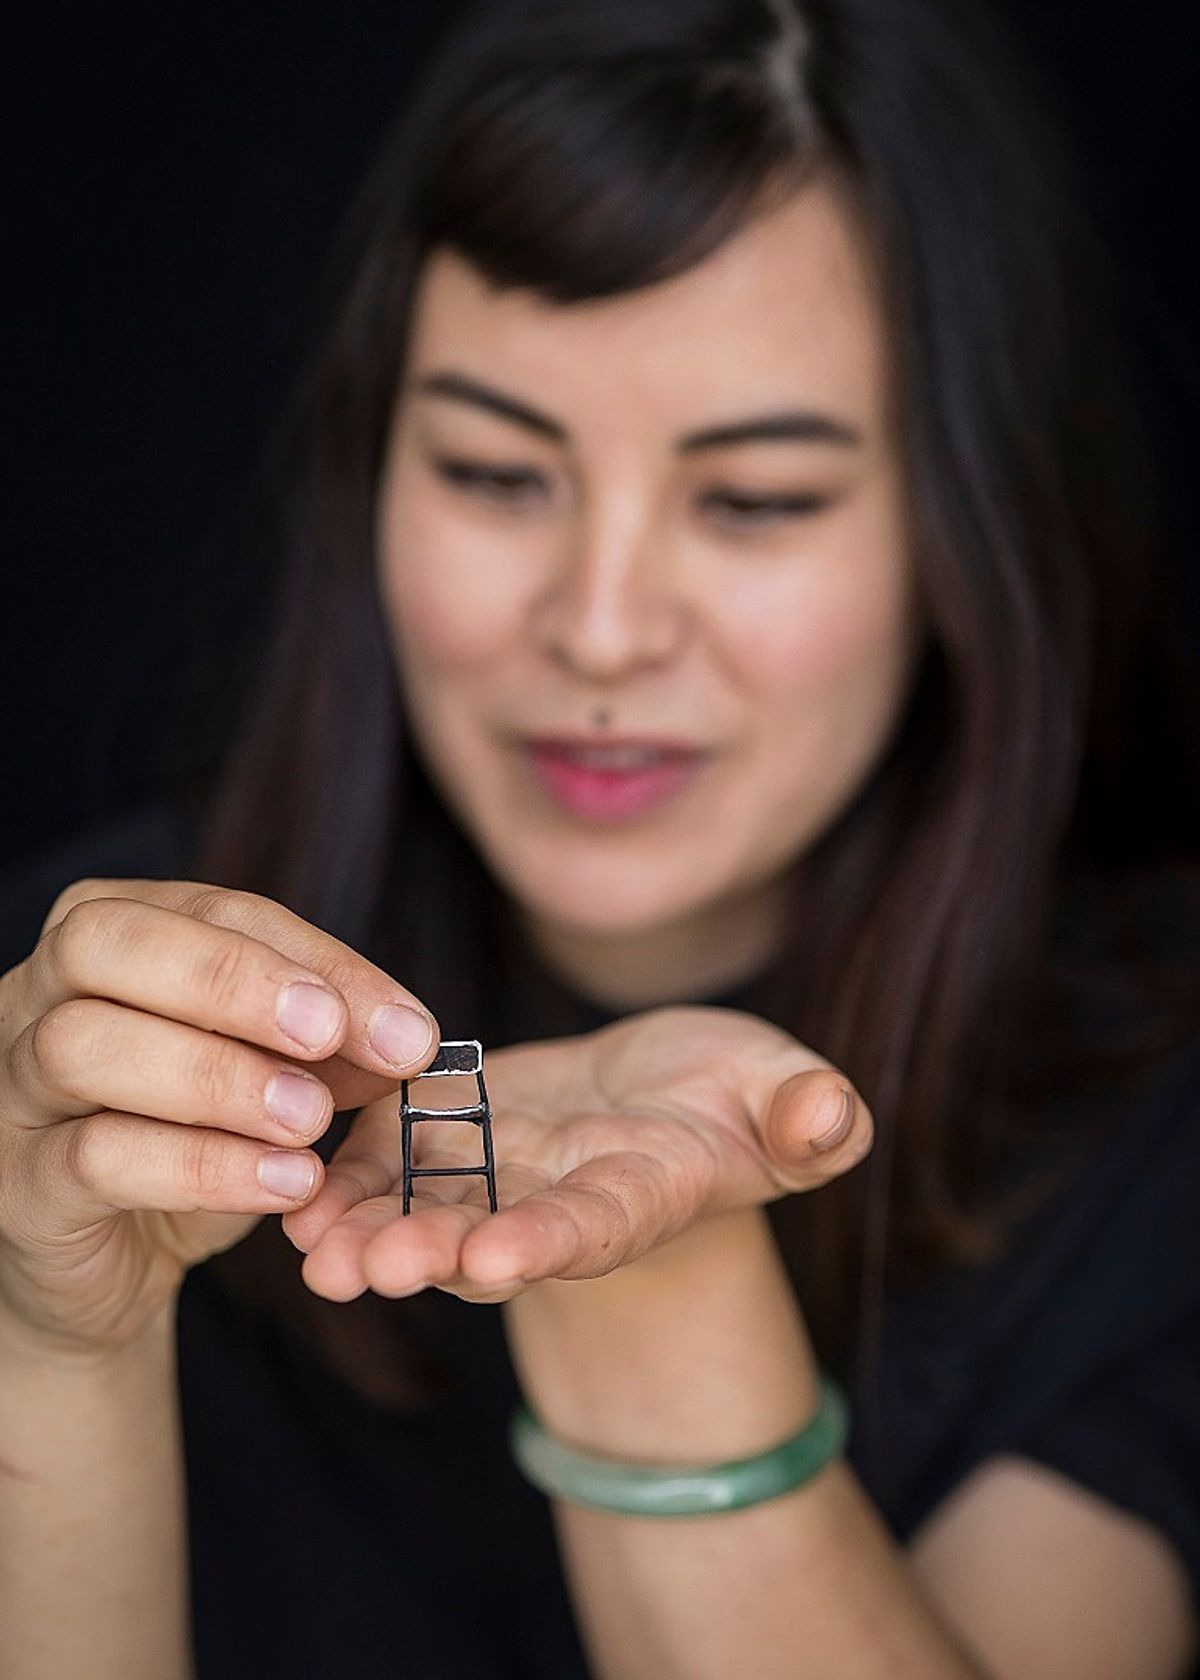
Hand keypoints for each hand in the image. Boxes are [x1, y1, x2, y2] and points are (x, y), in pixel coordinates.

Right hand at [0, 878, 439, 1355]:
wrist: (115, 1261)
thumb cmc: (194, 1135)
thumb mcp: (271, 1072)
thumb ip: (327, 1043)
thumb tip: (406, 1036)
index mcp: (111, 936)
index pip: (214, 911)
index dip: (317, 961)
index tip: (406, 1028)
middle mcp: (37, 993)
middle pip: (105, 941)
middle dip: (231, 980)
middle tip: (328, 1035)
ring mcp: (11, 1086)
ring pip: (82, 1044)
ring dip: (215, 1076)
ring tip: (309, 1120)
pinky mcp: (17, 1183)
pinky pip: (92, 1158)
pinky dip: (201, 1166)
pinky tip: (283, 1182)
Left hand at [285, 1006, 871, 1303]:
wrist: (674, 1100)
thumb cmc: (745, 1098)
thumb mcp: (786, 1095)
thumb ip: (808, 1114)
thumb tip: (836, 1116)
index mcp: (643, 1192)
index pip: (595, 1225)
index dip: (547, 1242)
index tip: (494, 1258)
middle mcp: (559, 1200)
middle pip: (489, 1237)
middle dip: (428, 1254)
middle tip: (363, 1269)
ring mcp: (503, 1174)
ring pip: (428, 1210)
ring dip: (367, 1229)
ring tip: (307, 1246)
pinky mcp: (457, 1132)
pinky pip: (395, 1159)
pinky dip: (348, 1176)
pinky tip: (295, 1188)